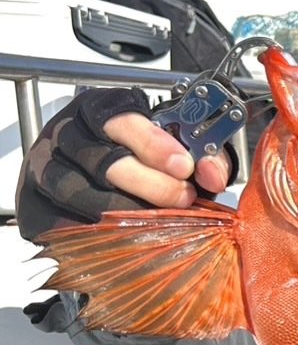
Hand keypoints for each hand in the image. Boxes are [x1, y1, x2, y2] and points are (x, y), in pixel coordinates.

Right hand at [15, 86, 233, 239]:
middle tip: (182, 198)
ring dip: (127, 209)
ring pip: (82, 191)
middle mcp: (69, 132)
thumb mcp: (172, 149)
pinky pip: (64, 219)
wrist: (80, 187)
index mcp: (101, 109)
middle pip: (105, 158)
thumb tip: (215, 176)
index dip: (154, 142)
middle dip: (151, 183)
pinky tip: (126, 235)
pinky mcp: (35, 200)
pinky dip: (97, 229)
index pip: (122, 117)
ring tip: (160, 220)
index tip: (184, 166)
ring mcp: (46, 165)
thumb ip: (201, 156)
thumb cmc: (135, 162)